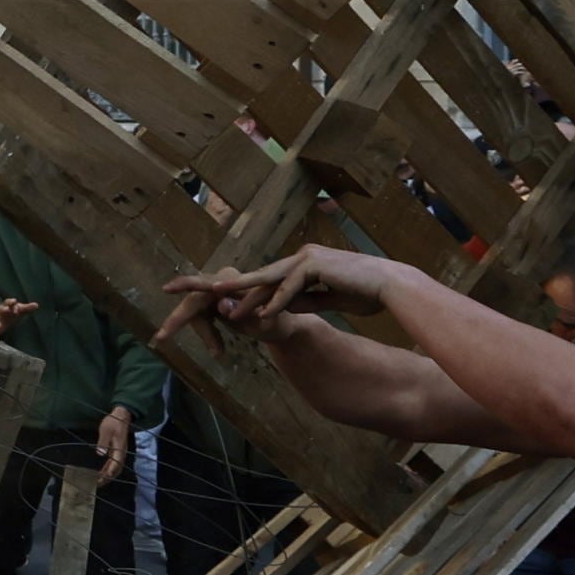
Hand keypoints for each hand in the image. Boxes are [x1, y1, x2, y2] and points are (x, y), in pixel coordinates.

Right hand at [0, 295, 41, 340]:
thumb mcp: (19, 310)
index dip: (11, 302)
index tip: (14, 301)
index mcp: (6, 306)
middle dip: (3, 309)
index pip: (7, 302)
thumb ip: (27, 308)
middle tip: (7, 309)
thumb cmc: (11, 313)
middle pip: (0, 309)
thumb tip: (36, 305)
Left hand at [94, 405, 133, 480]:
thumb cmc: (113, 422)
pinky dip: (108, 469)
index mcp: (119, 449)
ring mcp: (120, 452)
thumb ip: (103, 442)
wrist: (121, 416)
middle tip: (97, 484)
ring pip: (116, 468)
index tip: (101, 479)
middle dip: (108, 478)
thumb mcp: (106, 430)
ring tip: (98, 481)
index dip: (108, 473)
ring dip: (108, 475)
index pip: (115, 465)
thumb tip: (100, 453)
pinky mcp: (117, 451)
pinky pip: (114, 463)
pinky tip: (101, 472)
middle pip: (116, 469)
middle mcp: (121, 453)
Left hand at [154, 243, 407, 343]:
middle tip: (183, 287)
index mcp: (297, 266)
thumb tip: (278, 309)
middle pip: (253, 275)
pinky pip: (290, 288)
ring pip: (267, 281)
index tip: (202, 294)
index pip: (258, 279)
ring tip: (220, 308)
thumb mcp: (324, 300)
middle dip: (217, 284)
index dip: (231, 288)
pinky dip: (276, 303)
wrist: (390, 284)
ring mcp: (305, 259)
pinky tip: (260, 316)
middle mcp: (297, 258)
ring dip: (244, 297)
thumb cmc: (362, 292)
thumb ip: (301, 301)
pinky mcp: (316, 266)